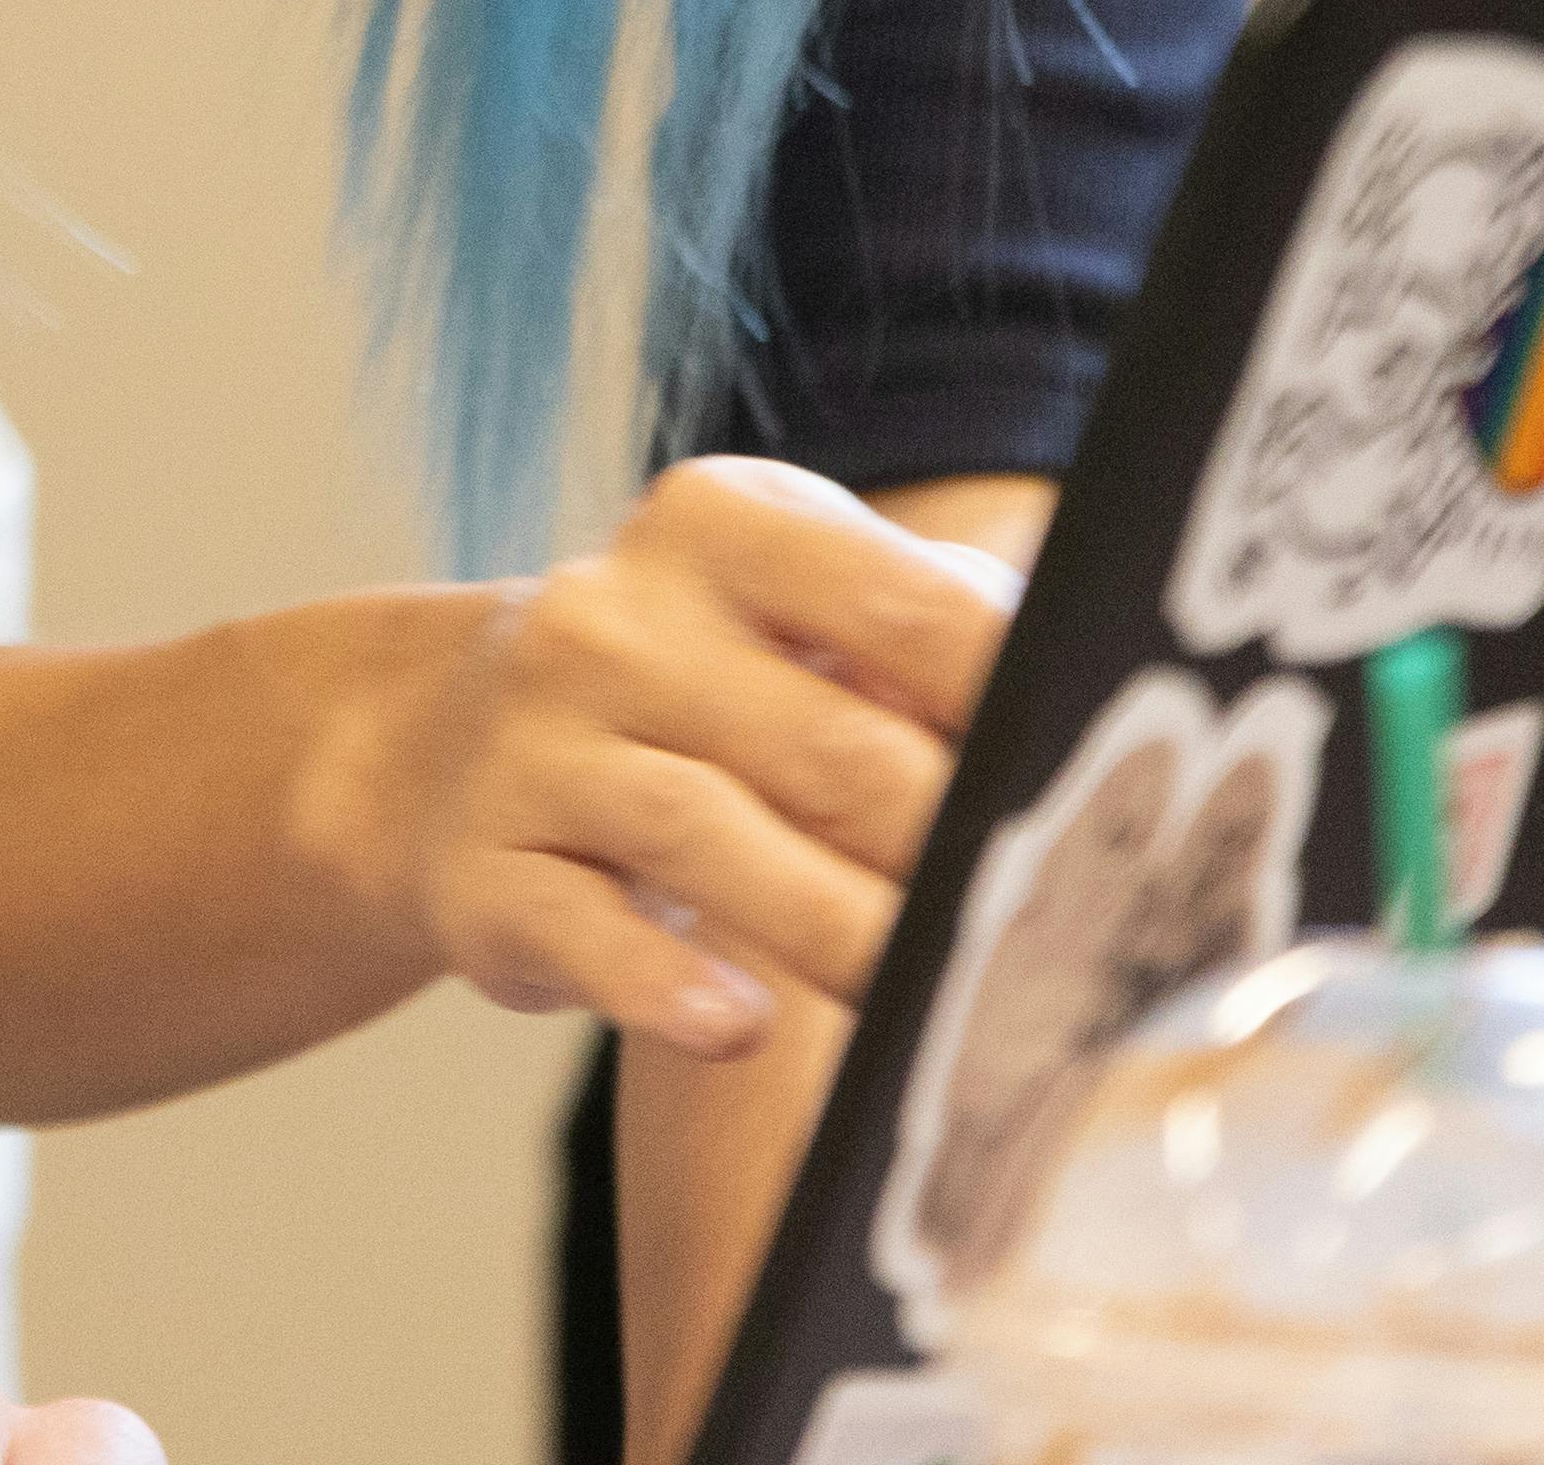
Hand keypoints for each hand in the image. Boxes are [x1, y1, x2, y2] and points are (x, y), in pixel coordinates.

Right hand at [301, 450, 1019, 1064]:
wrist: (443, 748)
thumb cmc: (688, 688)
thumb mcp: (788, 612)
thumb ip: (932, 629)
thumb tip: (1100, 683)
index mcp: (717, 523)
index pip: (906, 602)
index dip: (1014, 707)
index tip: (1090, 786)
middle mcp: (613, 617)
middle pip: (835, 749)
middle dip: (945, 857)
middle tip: (1033, 935)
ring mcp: (536, 743)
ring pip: (714, 839)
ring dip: (846, 936)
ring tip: (929, 1001)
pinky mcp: (486, 872)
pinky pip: (590, 936)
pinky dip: (672, 986)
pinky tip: (740, 1020)